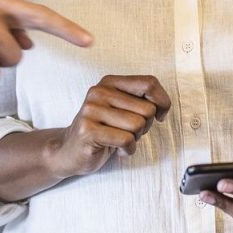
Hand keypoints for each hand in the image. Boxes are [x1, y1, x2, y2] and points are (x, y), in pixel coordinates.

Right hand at [46, 75, 170, 179]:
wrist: (69, 151)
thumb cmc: (104, 130)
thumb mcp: (123, 109)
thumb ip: (141, 101)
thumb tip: (163, 105)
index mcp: (110, 82)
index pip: (149, 82)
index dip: (163, 101)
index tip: (160, 115)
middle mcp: (99, 92)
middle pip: (147, 109)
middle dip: (145, 126)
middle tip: (129, 132)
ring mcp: (91, 110)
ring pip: (137, 125)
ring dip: (135, 139)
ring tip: (120, 139)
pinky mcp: (88, 130)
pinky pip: (126, 139)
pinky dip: (127, 149)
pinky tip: (116, 149)